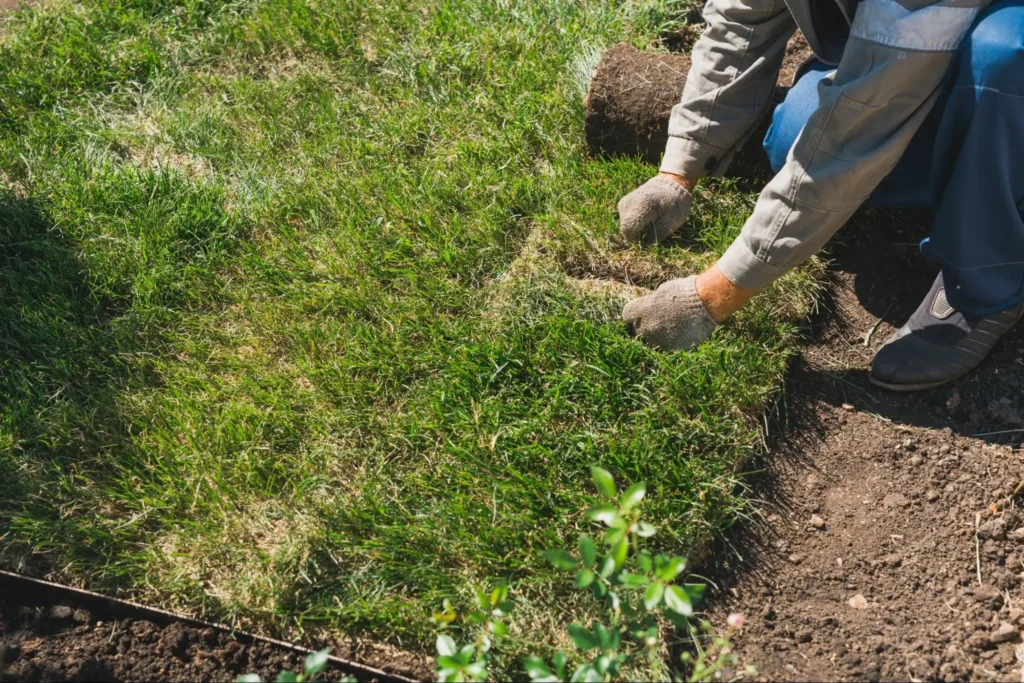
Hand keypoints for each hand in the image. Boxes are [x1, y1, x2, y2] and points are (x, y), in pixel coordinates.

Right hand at [617, 173, 695, 243]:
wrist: (672, 183)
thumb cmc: (675, 203)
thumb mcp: (671, 222)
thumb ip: (657, 236)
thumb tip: (645, 246)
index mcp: (641, 206)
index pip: (628, 230)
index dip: (636, 240)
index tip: (647, 240)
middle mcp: (628, 203)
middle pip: (625, 228)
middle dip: (635, 235)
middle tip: (650, 233)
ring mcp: (624, 202)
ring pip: (624, 225)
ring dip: (634, 229)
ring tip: (648, 224)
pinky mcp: (624, 203)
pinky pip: (625, 219)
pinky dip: (633, 223)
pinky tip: (644, 220)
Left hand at [622, 265, 758, 350]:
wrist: (705, 304)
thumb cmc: (685, 292)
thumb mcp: (662, 292)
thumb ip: (651, 303)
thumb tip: (649, 307)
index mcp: (640, 311)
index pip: (627, 316)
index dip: (634, 315)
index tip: (640, 314)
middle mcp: (645, 329)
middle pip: (637, 332)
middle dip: (644, 328)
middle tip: (657, 323)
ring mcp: (658, 341)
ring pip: (650, 343)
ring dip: (656, 338)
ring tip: (669, 330)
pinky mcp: (671, 350)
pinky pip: (665, 349)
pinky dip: (670, 344)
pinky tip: (678, 336)